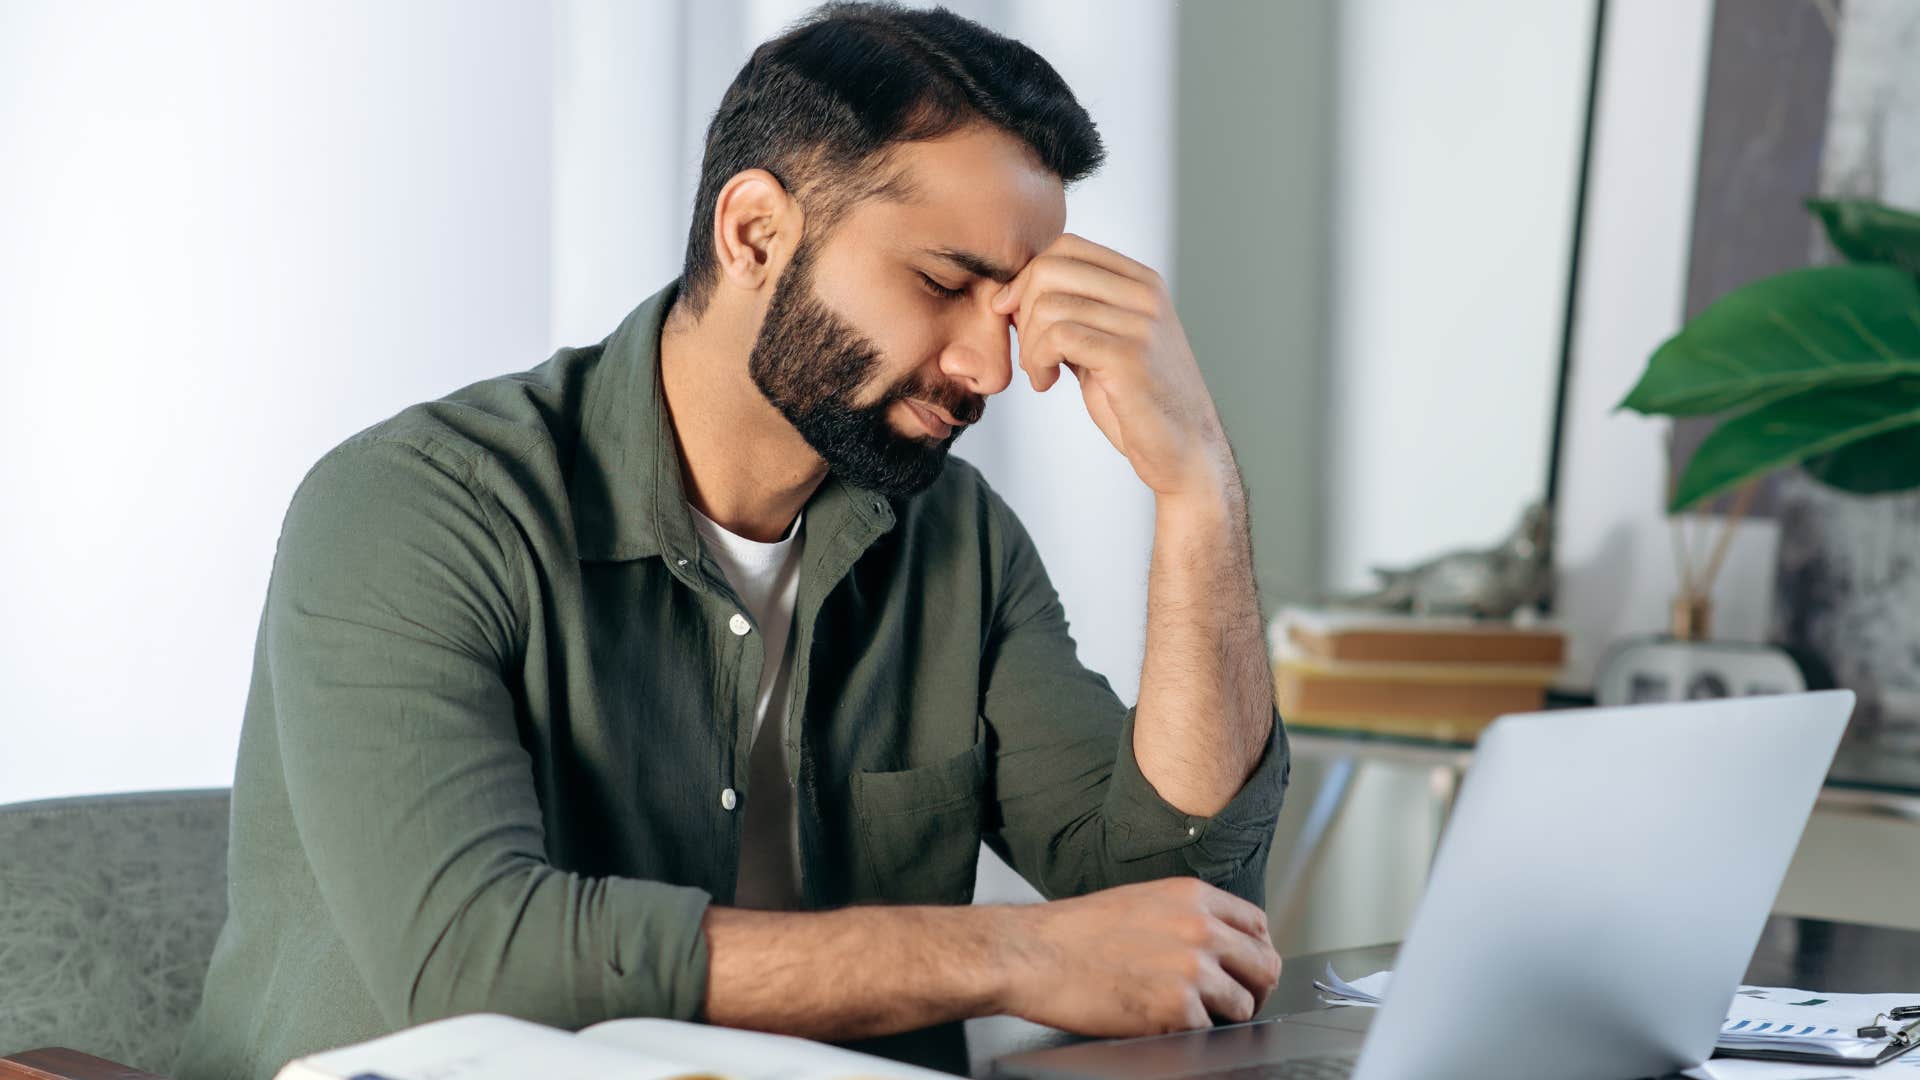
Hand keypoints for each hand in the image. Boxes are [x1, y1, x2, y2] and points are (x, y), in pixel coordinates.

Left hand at [991, 233, 1229, 500]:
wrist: (1184, 450)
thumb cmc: (1138, 401)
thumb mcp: (1107, 342)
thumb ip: (1075, 313)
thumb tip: (1015, 292)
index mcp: (1141, 282)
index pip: (1067, 246)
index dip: (1027, 277)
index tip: (1014, 315)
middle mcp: (1145, 294)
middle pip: (1051, 268)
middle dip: (1021, 309)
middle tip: (1028, 350)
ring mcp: (1141, 323)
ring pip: (1049, 305)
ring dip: (1029, 345)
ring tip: (1040, 374)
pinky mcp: (1130, 357)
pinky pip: (1058, 337)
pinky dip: (1038, 362)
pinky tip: (1048, 383)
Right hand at [994, 877, 1282, 1034]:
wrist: (1033, 953)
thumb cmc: (1074, 931)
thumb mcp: (1141, 900)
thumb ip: (1185, 916)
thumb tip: (1216, 943)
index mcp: (1191, 897)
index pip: (1257, 925)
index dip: (1255, 951)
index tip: (1247, 968)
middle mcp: (1199, 928)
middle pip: (1264, 966)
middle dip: (1254, 989)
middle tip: (1237, 1002)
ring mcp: (1192, 969)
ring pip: (1243, 1004)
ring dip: (1223, 1015)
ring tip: (1190, 1014)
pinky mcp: (1177, 1008)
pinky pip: (1207, 1030)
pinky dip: (1189, 1032)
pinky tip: (1161, 1020)